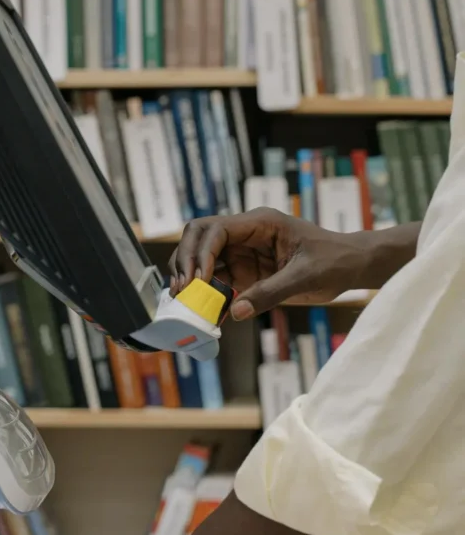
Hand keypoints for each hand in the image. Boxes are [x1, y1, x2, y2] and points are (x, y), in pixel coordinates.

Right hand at [168, 208, 370, 319]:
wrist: (351, 267)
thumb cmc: (334, 262)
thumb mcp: (305, 278)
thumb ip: (269, 293)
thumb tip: (234, 312)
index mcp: (260, 223)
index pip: (216, 229)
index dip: (202, 253)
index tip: (200, 280)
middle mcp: (246, 234)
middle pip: (200, 237)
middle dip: (186, 260)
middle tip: (183, 290)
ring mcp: (243, 252)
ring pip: (202, 256)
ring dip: (190, 275)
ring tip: (185, 300)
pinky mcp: (245, 271)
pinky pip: (216, 278)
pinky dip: (205, 292)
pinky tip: (201, 309)